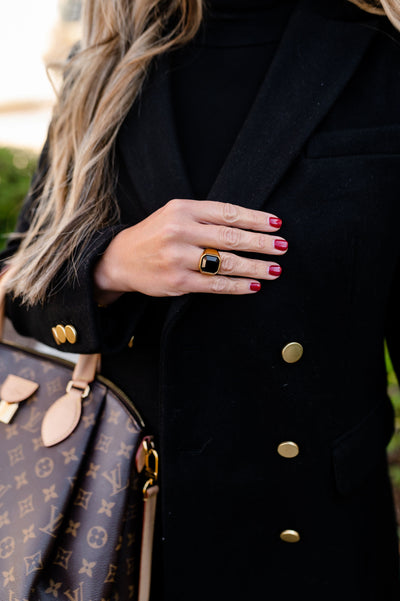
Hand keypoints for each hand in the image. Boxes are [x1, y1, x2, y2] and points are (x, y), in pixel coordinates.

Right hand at [93, 199, 287, 302]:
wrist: (120, 259)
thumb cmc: (154, 234)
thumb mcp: (174, 214)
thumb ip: (205, 216)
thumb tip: (248, 224)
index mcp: (182, 209)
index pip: (227, 212)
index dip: (255, 219)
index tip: (277, 224)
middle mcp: (180, 231)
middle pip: (231, 237)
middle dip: (261, 243)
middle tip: (283, 247)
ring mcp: (178, 258)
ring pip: (226, 263)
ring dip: (255, 267)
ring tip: (275, 269)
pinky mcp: (177, 282)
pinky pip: (215, 285)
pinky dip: (237, 286)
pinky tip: (254, 285)